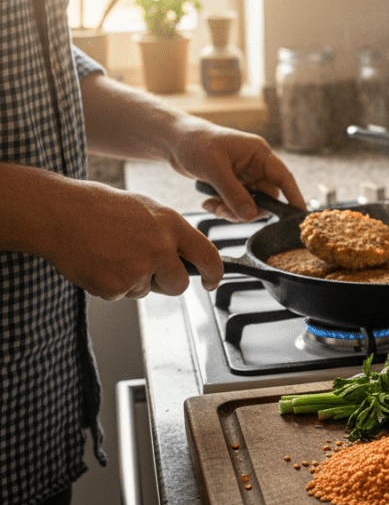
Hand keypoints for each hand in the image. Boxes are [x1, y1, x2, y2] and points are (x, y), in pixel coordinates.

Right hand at [42, 180, 223, 299]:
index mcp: (171, 224)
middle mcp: (160, 247)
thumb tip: (187, 256)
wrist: (58, 213)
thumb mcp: (146, 210)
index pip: (208, 256)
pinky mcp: (116, 286)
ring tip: (112, 254)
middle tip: (145, 268)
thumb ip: (169, 233)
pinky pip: (121, 295)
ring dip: (134, 281)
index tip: (212, 281)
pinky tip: (98, 263)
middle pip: (180, 285)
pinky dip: (110, 285)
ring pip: (147, 290)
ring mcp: (138, 268)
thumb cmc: (98, 208)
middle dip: (167, 283)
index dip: (215, 274)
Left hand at [167, 122, 304, 220]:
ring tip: (213, 205)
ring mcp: (244, 175)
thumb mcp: (215, 170)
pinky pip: (236, 203)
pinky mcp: (232, 183)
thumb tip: (250, 216)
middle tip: (231, 213)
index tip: (299, 214)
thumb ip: (234, 194)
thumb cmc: (195, 143)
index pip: (284, 177)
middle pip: (265, 196)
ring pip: (250, 203)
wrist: (173, 140)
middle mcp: (255, 165)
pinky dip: (224, 207)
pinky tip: (208, 202)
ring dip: (233, 210)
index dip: (294, 196)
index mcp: (259, 154)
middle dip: (249, 209)